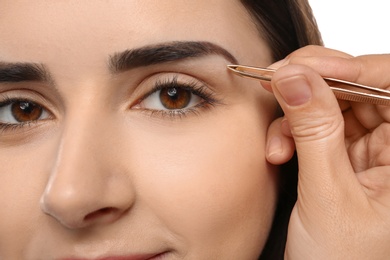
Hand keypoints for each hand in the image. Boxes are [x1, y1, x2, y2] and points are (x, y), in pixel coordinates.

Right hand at [265, 46, 389, 258]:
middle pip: (360, 87)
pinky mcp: (345, 156)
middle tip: (274, 82)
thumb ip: (312, 130)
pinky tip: (280, 150)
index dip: (352, 67)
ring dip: (296, 115)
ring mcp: (372, 150)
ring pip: (333, 103)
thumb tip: (293, 76)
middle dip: (313, 85)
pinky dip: (293, 131)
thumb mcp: (326, 195)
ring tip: (277, 144)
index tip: (301, 66)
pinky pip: (318, 124)